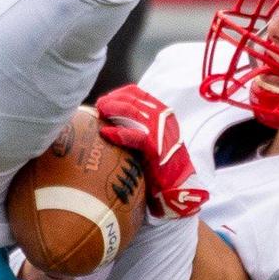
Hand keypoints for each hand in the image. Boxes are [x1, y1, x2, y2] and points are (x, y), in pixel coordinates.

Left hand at [94, 85, 207, 218]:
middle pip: (134, 101)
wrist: (179, 186)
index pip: (139, 93)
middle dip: (113, 101)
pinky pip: (136, 136)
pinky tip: (106, 133)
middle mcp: (164, 119)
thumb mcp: (153, 137)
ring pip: (134, 113)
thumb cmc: (161, 164)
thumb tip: (111, 119)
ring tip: (100, 112)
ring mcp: (161, 133)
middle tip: (99, 106)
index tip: (106, 99)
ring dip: (113, 110)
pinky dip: (119, 133)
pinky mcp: (157, 149)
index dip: (119, 93)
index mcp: (163, 114)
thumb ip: (138, 125)